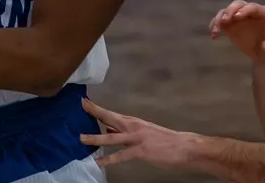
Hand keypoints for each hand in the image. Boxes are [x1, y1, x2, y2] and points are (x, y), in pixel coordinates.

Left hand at [80, 99, 197, 168]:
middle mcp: (132, 126)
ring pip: (112, 137)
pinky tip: (100, 162)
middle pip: (109, 117)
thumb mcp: (142, 131)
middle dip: (94, 112)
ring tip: (82, 138)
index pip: (111, 113)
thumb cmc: (163, 140)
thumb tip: (107, 128)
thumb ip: (124, 131)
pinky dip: (109, 159)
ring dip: (96, 137)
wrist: (182, 146)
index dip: (97, 108)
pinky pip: (122, 155)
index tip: (84, 102)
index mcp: (133, 121)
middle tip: (81, 105)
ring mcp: (136, 137)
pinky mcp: (141, 150)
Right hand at [209, 0, 264, 61]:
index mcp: (263, 14)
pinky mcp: (230, 25)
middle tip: (224, 20)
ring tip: (215, 30)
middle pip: (238, 5)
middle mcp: (249, 11)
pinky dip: (215, 25)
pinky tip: (213, 35)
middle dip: (230, 11)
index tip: (236, 17)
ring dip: (219, 18)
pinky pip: (220, 22)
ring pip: (227, 11)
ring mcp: (238, 17)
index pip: (254, 8)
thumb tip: (263, 47)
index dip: (245, 10)